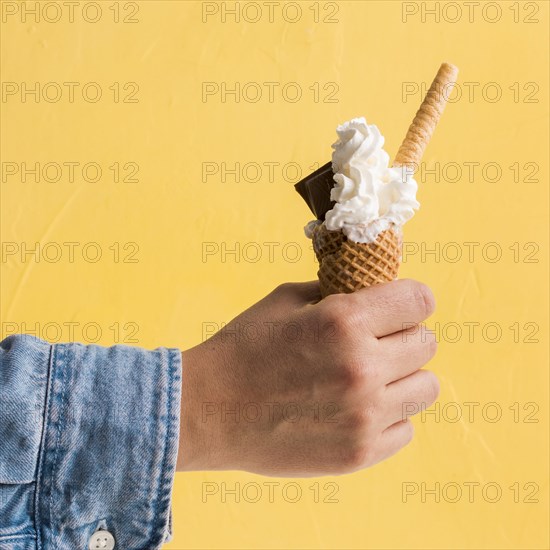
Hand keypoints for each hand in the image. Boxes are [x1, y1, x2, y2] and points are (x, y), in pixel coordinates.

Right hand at [178, 279, 438, 475]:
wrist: (207, 410)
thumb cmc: (244, 348)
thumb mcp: (285, 300)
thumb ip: (337, 292)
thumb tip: (375, 292)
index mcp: (344, 320)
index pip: (420, 300)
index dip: (409, 300)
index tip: (397, 307)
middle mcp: (362, 367)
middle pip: (426, 344)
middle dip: (403, 336)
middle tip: (375, 343)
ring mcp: (364, 415)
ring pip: (425, 387)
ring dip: (402, 378)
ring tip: (371, 378)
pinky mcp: (359, 453)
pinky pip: (406, 428)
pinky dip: (388, 417)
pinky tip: (357, 409)